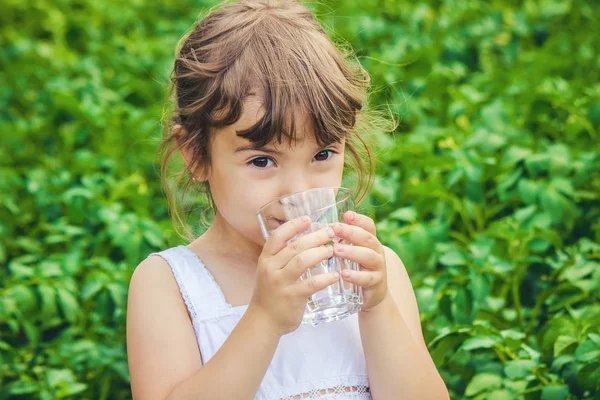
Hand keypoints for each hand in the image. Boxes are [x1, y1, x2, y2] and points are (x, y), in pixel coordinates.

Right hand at [249, 216, 339, 336]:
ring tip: (333, 250)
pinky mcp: (292, 297)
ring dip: (320, 253)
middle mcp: (271, 268)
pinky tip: (335, 275)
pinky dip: (325, 278)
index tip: (308, 219)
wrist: (264, 321)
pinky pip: (311, 284)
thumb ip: (283, 256)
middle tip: (330, 232)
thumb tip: (306, 238)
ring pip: (302, 261)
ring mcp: (281, 283)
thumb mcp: (270, 271)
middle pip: (294, 246)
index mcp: (266, 259)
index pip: (277, 236)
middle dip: (315, 237)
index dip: (293, 226)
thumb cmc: (271, 293)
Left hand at [331, 211, 387, 311]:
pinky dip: (356, 276)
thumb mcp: (352, 252)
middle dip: (351, 232)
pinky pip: (367, 278)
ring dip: (352, 252)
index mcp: (370, 241)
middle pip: (367, 238)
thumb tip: (319, 227)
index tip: (346, 215)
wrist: (373, 295)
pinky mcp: (376, 282)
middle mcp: (376, 251)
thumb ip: (342, 240)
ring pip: (368, 256)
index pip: (368, 225)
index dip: (359, 219)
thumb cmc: (357, 268)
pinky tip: (344, 274)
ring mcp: (378, 267)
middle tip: (335, 229)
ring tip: (336, 250)